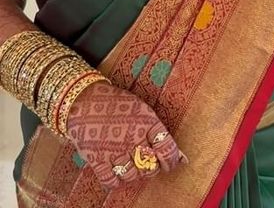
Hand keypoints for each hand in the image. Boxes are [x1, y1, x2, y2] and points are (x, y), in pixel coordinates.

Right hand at [66, 82, 183, 189]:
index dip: (171, 160)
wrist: (85, 99)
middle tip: (146, 161)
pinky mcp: (97, 158)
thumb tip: (182, 158)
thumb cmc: (117, 103)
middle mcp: (133, 137)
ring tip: (131, 164)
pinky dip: (115, 180)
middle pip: (151, 165)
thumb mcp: (142, 110)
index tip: (169, 164)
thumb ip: (159, 133)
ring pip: (132, 175)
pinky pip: (111, 180)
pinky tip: (116, 171)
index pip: (167, 148)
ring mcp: (114, 149)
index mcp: (147, 122)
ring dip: (134, 174)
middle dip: (151, 167)